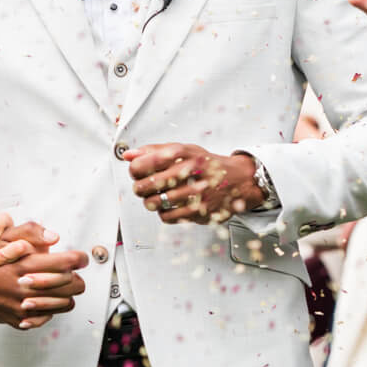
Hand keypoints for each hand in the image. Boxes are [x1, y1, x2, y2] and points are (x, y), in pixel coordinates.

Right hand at [0, 215, 85, 329]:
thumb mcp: (4, 237)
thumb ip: (31, 234)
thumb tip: (55, 238)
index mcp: (25, 265)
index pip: (68, 263)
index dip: (80, 258)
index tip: (81, 257)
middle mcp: (26, 287)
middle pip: (73, 286)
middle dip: (77, 276)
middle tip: (72, 271)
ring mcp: (22, 307)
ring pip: (64, 304)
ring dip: (66, 293)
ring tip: (60, 286)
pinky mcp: (17, 319)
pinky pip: (47, 317)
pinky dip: (49, 308)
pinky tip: (43, 299)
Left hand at [127, 144, 262, 223]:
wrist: (238, 180)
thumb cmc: (207, 164)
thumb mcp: (183, 150)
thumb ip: (154, 151)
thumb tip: (128, 156)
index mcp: (183, 153)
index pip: (145, 163)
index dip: (135, 170)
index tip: (137, 172)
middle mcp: (191, 171)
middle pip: (147, 185)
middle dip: (139, 188)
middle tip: (142, 187)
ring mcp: (196, 193)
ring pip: (155, 203)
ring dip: (150, 202)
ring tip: (157, 197)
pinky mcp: (199, 212)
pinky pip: (167, 217)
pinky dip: (163, 213)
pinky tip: (170, 206)